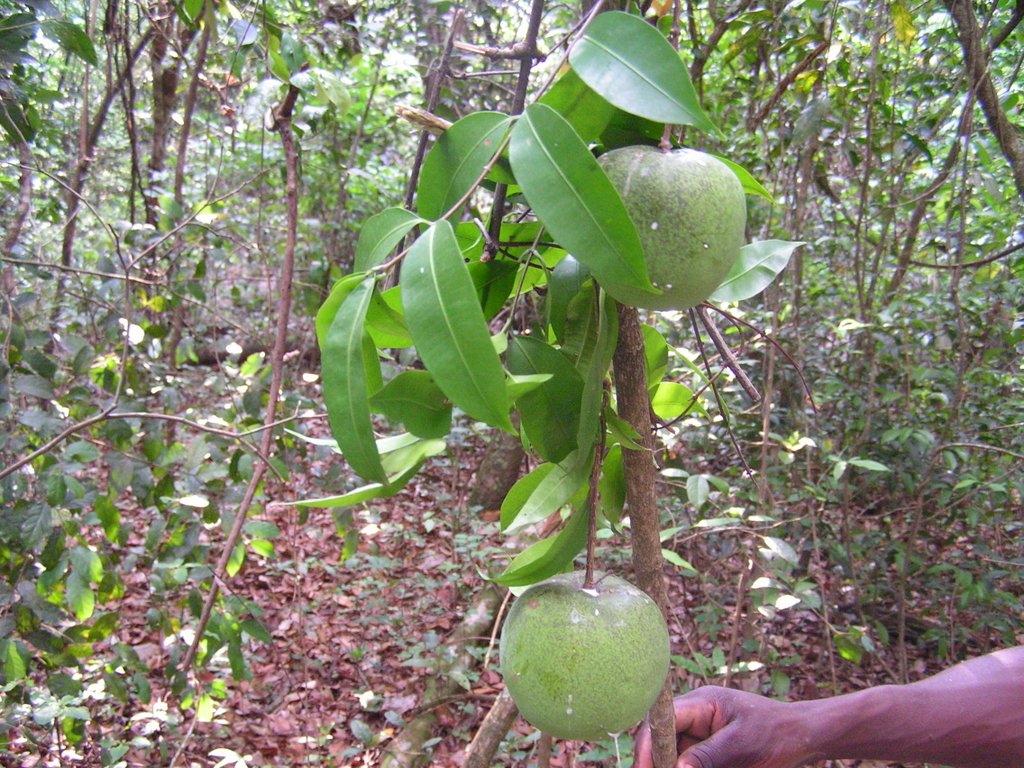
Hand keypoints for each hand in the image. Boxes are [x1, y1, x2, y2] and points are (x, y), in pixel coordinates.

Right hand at [633, 687, 810, 767]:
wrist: (804, 737)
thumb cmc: (777, 734)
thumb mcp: (742, 745)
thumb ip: (708, 756)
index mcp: (702, 703)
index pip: (664, 719)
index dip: (649, 744)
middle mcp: (697, 716)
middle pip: (664, 738)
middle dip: (657, 760)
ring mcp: (703, 733)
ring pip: (676, 753)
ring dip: (673, 764)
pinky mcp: (710, 750)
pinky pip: (692, 761)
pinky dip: (688, 767)